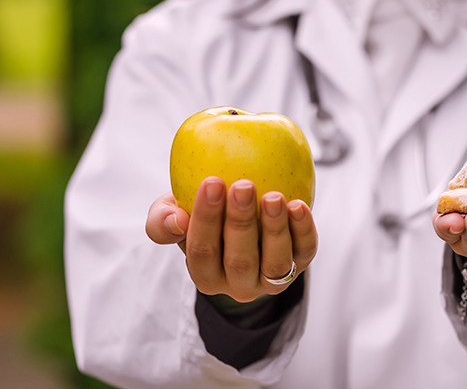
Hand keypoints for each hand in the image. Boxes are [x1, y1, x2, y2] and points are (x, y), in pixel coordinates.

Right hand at [145, 177, 317, 301]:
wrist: (239, 216)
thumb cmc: (201, 213)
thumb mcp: (172, 214)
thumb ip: (162, 219)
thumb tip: (176, 220)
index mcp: (205, 275)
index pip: (203, 252)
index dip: (206, 220)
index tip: (211, 182)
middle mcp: (238, 284)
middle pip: (240, 260)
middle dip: (241, 223)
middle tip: (242, 186)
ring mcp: (271, 279)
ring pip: (275, 263)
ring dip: (274, 230)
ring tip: (273, 197)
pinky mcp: (299, 264)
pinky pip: (304, 251)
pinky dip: (303, 230)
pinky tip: (298, 205)